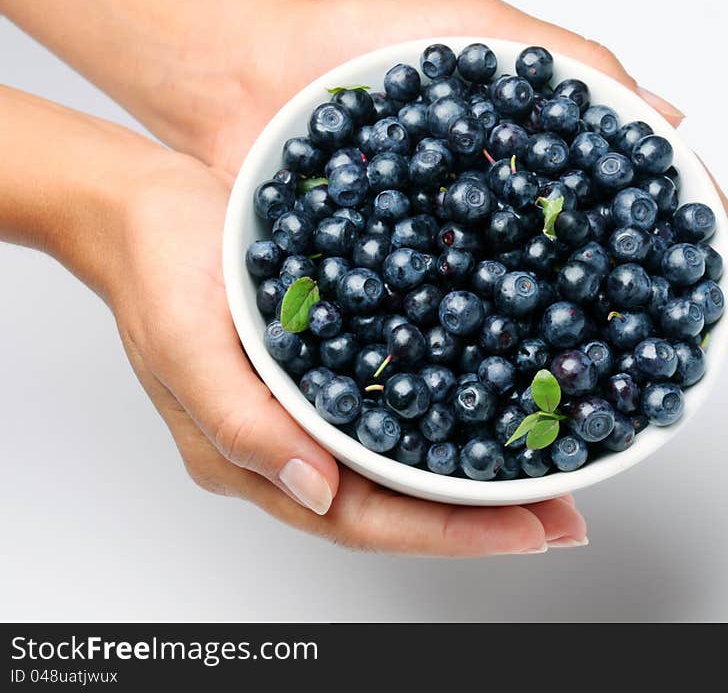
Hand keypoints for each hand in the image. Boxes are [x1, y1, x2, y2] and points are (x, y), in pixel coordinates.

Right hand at [112, 154, 585, 555]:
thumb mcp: (185, 346)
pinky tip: (504, 398)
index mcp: (257, 458)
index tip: (527, 536)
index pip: (363, 520)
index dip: (448, 534)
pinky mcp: (337, 357)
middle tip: (565, 516)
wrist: (150, 204)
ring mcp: (319, 402)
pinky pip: (405, 397)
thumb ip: (244, 425)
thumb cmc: (157, 273)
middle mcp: (297, 442)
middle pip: (400, 500)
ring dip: (482, 468)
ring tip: (554, 471)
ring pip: (410, 455)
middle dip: (485, 517)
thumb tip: (320, 491)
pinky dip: (457, 407)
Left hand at [200, 0, 727, 347]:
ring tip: (621, 402)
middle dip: (647, 326)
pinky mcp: (391, 294)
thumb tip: (674, 118)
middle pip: (589, 280)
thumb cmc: (366, 47)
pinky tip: (511, 396)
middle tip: (692, 370)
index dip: (689, 254)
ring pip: (524, 322)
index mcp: (535, 171)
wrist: (250, 82)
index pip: (632, 215)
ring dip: (573, 361)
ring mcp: (448, 264)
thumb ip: (573, 68)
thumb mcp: (482, 35)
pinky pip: (443, 336)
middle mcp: (500, 227)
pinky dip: (480, 368)